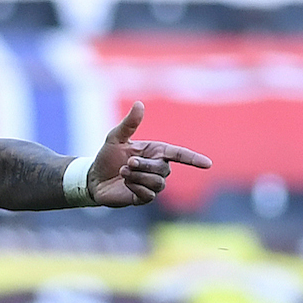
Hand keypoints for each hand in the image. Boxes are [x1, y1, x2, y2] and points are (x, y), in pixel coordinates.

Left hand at [88, 102, 211, 206]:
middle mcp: (158, 168)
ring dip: (138, 176)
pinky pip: (149, 195)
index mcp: (156, 151)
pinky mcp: (144, 198)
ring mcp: (152, 184)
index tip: (208, 164)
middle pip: (164, 169)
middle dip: (144, 165)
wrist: (94, 178)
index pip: (179, 154)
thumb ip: (129, 123)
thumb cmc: (107, 156)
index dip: (193, 159)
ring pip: (158, 183)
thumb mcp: (115, 138)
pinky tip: (125, 183)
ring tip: (123, 171)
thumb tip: (139, 104)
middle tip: (128, 163)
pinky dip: (135, 187)